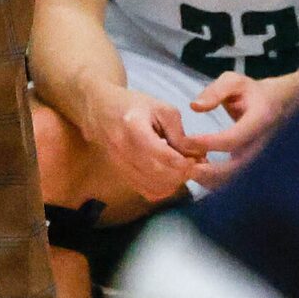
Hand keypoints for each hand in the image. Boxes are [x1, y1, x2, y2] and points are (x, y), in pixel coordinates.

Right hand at [88, 86, 202, 202]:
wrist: (100, 111)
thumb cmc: (133, 105)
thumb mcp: (161, 109)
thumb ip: (180, 133)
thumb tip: (198, 156)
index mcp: (133, 128)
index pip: (163, 155)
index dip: (185, 162)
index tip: (197, 159)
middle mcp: (123, 150)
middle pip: (159, 174)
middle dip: (182, 174)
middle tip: (195, 165)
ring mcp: (120, 166)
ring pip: (154, 187)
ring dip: (175, 183)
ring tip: (183, 170)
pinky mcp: (122, 175)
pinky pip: (147, 192)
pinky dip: (164, 189)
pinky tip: (170, 177)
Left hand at [188, 71, 298, 172]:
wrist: (277, 105)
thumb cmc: (251, 92)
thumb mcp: (234, 81)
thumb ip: (215, 92)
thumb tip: (195, 107)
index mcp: (259, 120)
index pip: (233, 138)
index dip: (209, 142)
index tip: (186, 141)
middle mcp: (263, 144)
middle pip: (237, 168)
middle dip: (210, 171)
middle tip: (185, 167)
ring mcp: (261, 159)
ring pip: (237, 180)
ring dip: (212, 180)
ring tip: (189, 171)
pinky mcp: (255, 167)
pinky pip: (236, 180)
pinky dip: (217, 182)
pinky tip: (200, 173)